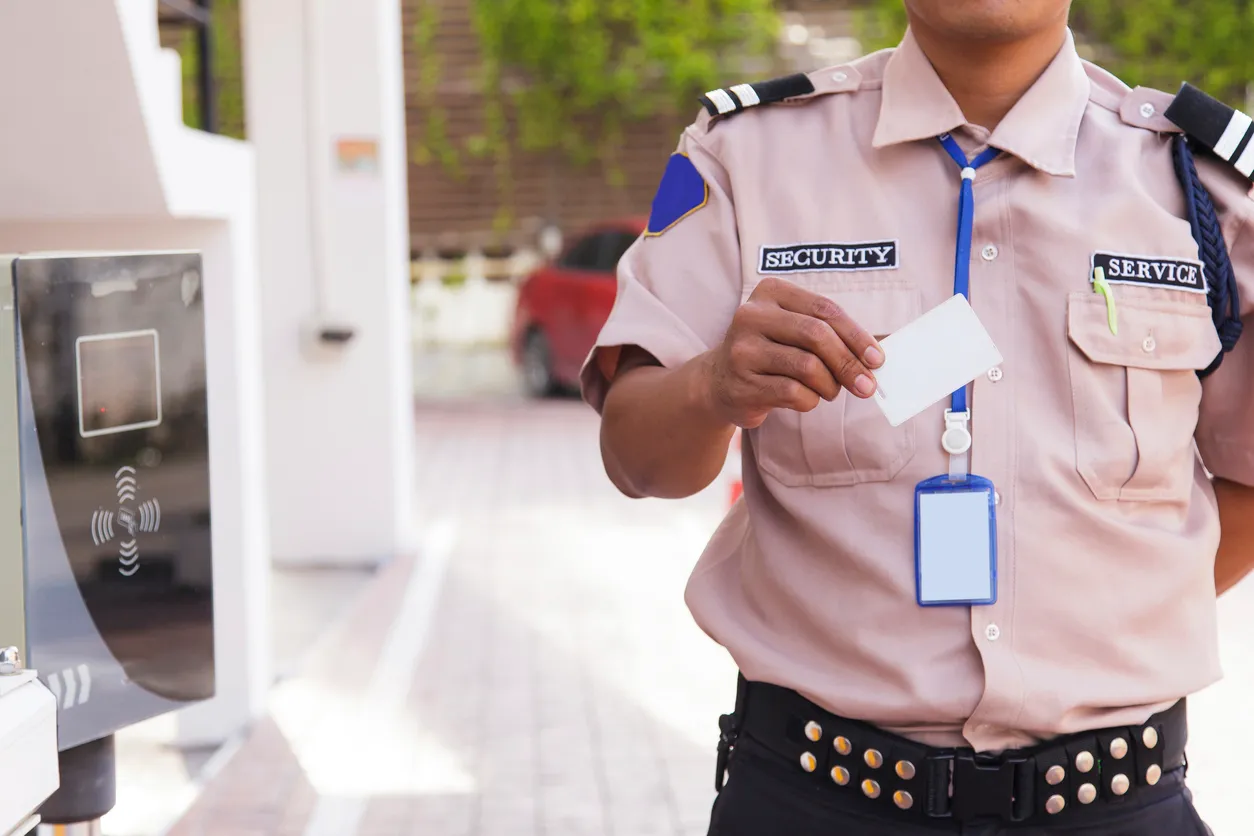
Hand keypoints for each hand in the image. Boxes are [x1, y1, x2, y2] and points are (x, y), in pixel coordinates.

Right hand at [702, 277, 884, 428]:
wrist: (720, 383)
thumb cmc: (771, 354)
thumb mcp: (795, 332)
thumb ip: (832, 335)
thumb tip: (878, 353)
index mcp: (770, 292)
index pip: (825, 310)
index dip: (856, 336)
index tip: (877, 359)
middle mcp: (751, 316)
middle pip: (816, 335)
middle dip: (848, 363)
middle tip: (867, 385)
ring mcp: (742, 350)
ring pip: (807, 367)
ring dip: (830, 385)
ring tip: (830, 391)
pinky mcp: (742, 384)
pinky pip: (793, 393)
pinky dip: (810, 401)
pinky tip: (806, 399)